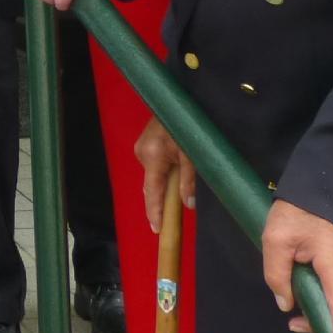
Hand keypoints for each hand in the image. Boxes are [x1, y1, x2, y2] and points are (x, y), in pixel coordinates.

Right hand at [135, 118, 194, 232]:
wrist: (175, 103)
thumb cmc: (186, 127)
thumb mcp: (192, 155)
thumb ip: (188, 181)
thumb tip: (188, 204)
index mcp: (154, 157)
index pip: (152, 192)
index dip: (155, 212)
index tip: (156, 229)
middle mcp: (142, 154)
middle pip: (150, 186)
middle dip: (158, 202)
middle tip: (164, 222)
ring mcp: (140, 149)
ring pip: (151, 176)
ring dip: (161, 185)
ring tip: (174, 194)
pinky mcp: (143, 145)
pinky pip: (151, 166)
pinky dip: (160, 174)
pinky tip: (169, 176)